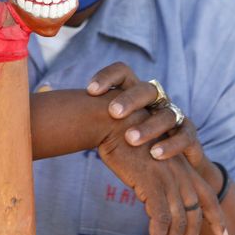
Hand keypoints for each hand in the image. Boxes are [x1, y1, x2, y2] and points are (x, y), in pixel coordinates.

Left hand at [87, 62, 206, 173]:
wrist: (174, 162)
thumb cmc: (134, 140)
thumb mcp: (112, 126)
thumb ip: (88, 114)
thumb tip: (44, 97)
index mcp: (135, 91)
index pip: (123, 72)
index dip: (107, 77)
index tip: (90, 90)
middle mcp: (157, 99)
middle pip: (146, 89)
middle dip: (129, 100)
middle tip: (112, 113)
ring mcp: (175, 115)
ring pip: (166, 113)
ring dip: (148, 126)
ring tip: (130, 139)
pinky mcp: (190, 135)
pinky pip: (185, 135)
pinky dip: (171, 144)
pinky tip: (156, 154)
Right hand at [98, 111, 227, 234]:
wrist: (111, 119)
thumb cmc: (122, 137)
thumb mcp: (147, 158)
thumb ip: (157, 177)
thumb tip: (152, 198)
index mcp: (183, 166)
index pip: (208, 196)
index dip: (217, 218)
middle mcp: (181, 174)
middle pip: (195, 218)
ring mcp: (168, 179)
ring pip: (179, 224)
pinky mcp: (151, 184)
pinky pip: (160, 221)